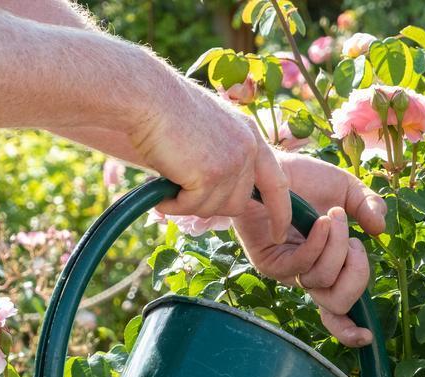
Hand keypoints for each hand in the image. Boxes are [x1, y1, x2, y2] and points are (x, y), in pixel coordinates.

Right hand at [128, 77, 290, 242]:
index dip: (280, 213)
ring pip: (215, 208)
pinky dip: (174, 205)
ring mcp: (231, 163)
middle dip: (210, 204)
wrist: (144, 94)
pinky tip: (162, 191)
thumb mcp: (211, 131)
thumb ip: (228, 158)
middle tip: (183, 190)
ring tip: (170, 180)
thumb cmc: (166, 111)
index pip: (277, 183)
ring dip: (189, 204)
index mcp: (251, 137)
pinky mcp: (210, 175)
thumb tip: (232, 197)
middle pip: (238, 203)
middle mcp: (247, 150)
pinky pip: (193, 207)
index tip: (279, 234)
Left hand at [231, 152, 386, 346]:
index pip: (337, 314)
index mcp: (327, 269)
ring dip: (338, 248)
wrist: (269, 163)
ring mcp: (287, 272)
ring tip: (335, 216)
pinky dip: (319, 243)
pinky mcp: (269, 263)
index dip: (350, 331)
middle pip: (338, 304)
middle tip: (355, 243)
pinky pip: (303, 265)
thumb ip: (368, 207)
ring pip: (323, 281)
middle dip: (357, 274)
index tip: (366, 336)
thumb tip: (380, 231)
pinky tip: (321, 220)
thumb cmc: (304, 179)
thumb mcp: (346, 191)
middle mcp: (307, 276)